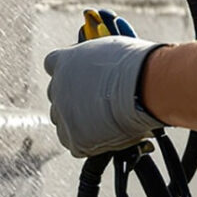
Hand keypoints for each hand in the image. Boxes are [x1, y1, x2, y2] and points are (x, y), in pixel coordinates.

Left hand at [42, 36, 162, 155]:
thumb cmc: (137, 66)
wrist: (144, 88)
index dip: (68, 74)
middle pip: (58, 97)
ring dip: (81, 124)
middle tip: (99, 104)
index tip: (82, 78)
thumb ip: (98, 61)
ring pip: (64, 123)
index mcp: (64, 61)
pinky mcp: (74, 138)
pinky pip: (76, 145)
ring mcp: (64, 113)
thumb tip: (105, 71)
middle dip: (75, 101)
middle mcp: (58, 87)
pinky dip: (90, 144)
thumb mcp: (111, 51)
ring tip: (109, 122)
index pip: (52, 65)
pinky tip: (110, 136)